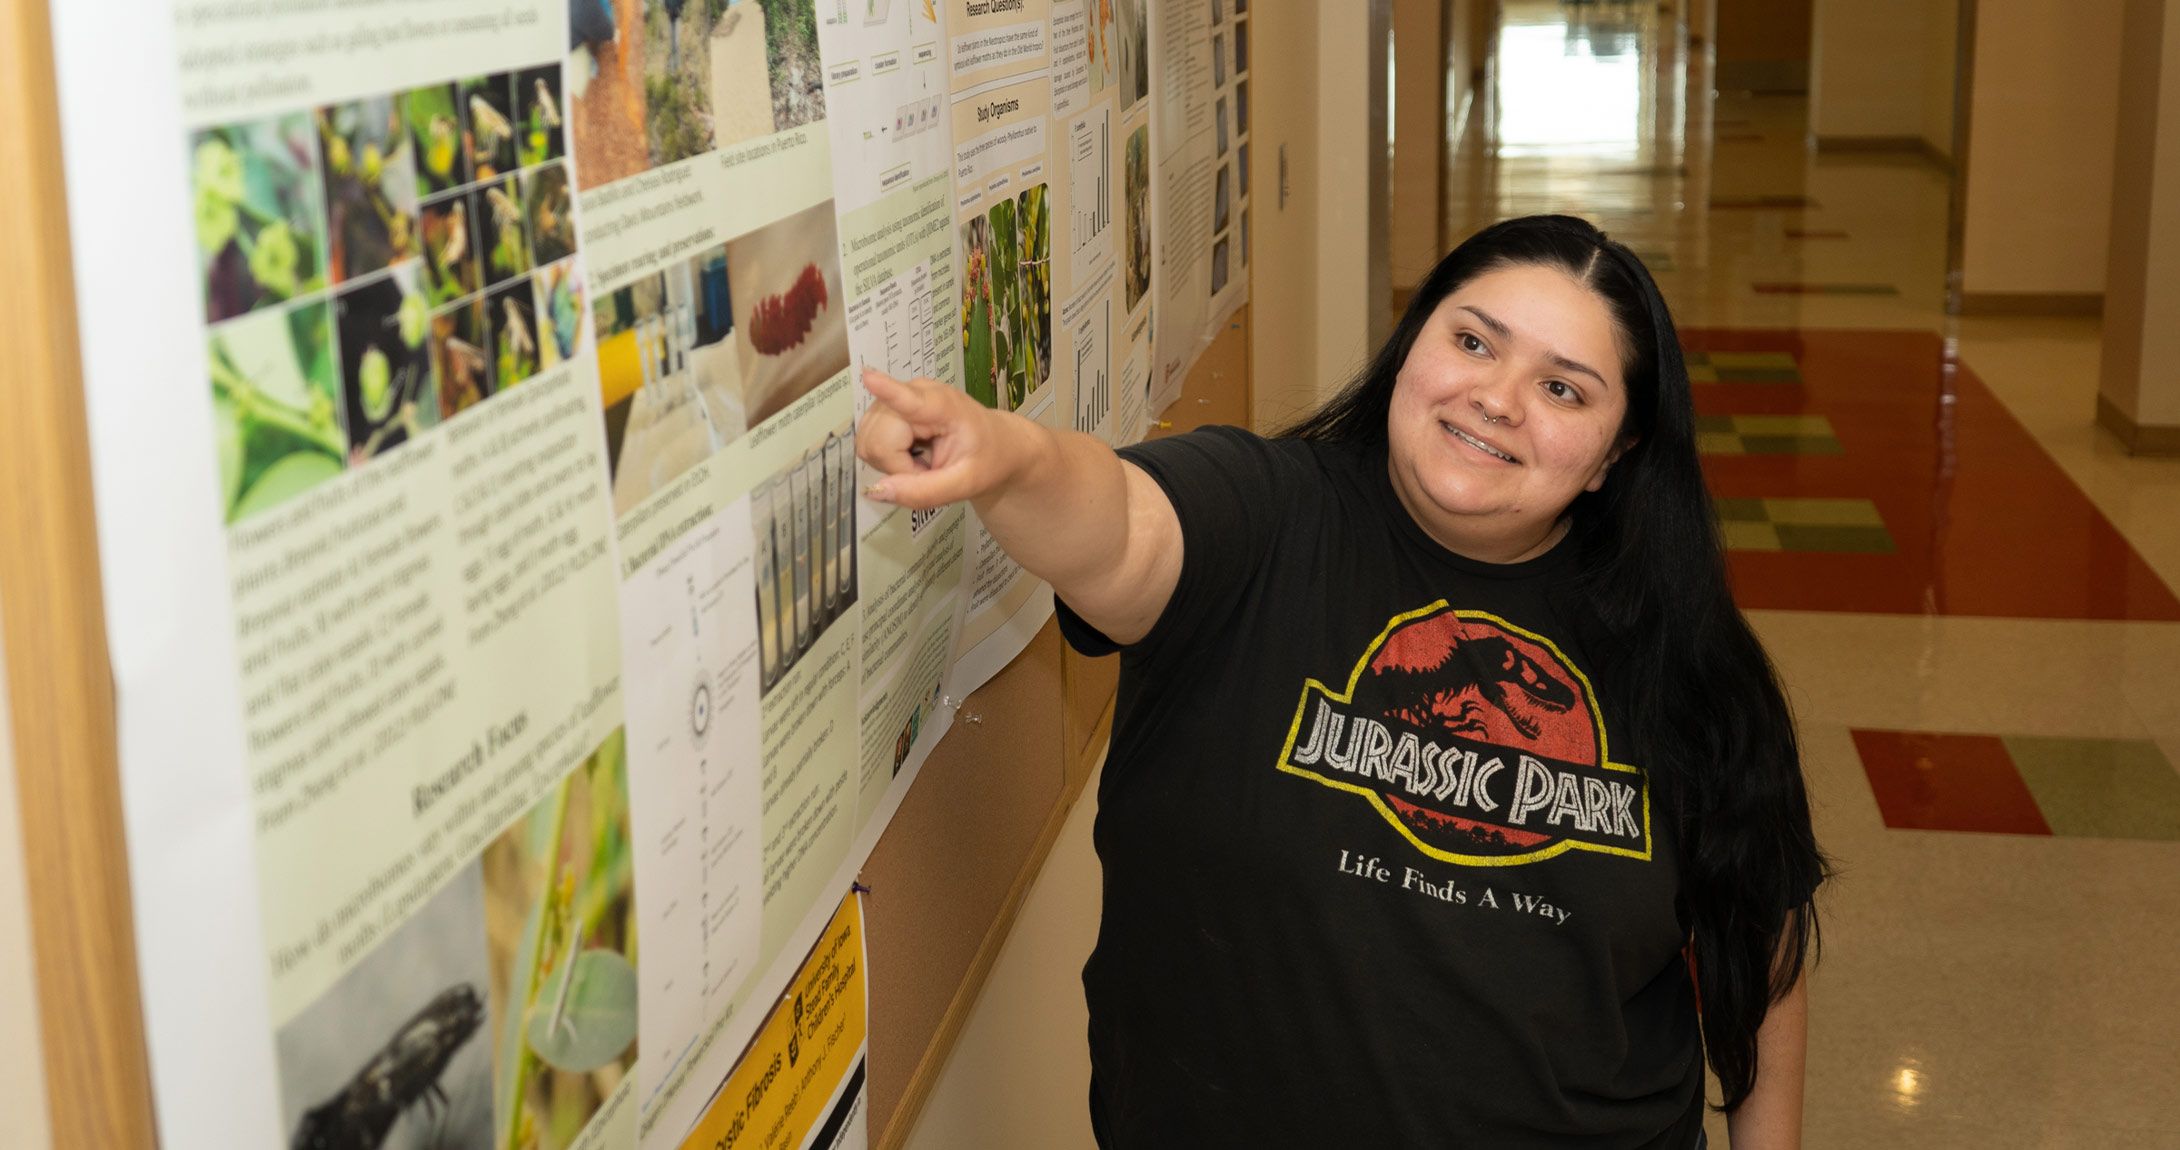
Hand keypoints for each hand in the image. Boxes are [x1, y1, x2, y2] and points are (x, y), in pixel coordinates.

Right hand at [856, 369, 1025, 508]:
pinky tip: (910, 454)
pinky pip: (867, 443)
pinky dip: (886, 459)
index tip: (868, 376)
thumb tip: (878, 491)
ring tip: (922, 460)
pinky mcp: (882, 409)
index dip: (886, 390)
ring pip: (868, 443)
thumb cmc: (985, 458)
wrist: (993, 445)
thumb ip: (925, 492)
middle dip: (898, 468)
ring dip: (891, 464)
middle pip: (878, 441)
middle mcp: (913, 393)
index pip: (910, 399)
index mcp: (944, 406)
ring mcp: (894, 399)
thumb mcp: (966, 484)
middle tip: (928, 470)